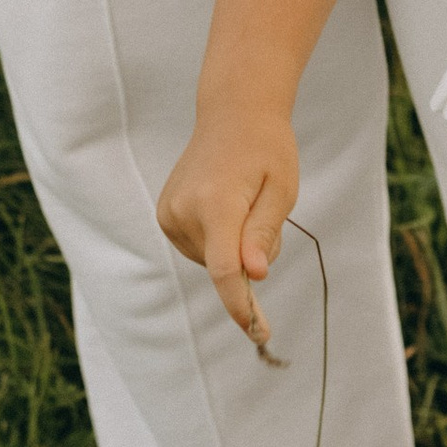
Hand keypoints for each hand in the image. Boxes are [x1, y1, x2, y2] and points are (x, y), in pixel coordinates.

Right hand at [157, 104, 300, 355]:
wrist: (233, 113)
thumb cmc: (266, 149)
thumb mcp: (281, 190)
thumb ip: (264, 234)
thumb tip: (253, 276)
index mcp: (215, 203)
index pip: (224, 270)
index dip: (240, 306)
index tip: (259, 332)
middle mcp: (184, 210)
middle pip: (222, 267)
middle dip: (250, 259)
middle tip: (265, 213)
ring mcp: (169, 213)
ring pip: (211, 261)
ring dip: (234, 248)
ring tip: (245, 202)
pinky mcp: (164, 215)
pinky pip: (199, 248)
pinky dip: (218, 240)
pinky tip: (226, 205)